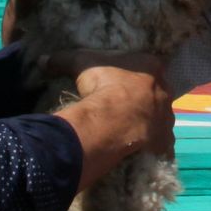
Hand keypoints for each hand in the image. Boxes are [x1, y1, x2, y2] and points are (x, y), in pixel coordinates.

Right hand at [59, 58, 175, 190]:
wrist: (111, 121)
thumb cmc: (102, 85)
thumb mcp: (80, 63)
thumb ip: (63, 58)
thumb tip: (44, 60)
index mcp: (152, 67)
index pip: (149, 67)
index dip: (135, 76)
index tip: (122, 83)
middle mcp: (165, 92)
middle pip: (157, 94)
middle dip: (143, 100)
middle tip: (123, 108)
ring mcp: (166, 119)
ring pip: (160, 120)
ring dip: (148, 124)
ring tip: (127, 130)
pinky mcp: (163, 143)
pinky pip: (160, 146)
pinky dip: (151, 149)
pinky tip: (137, 151)